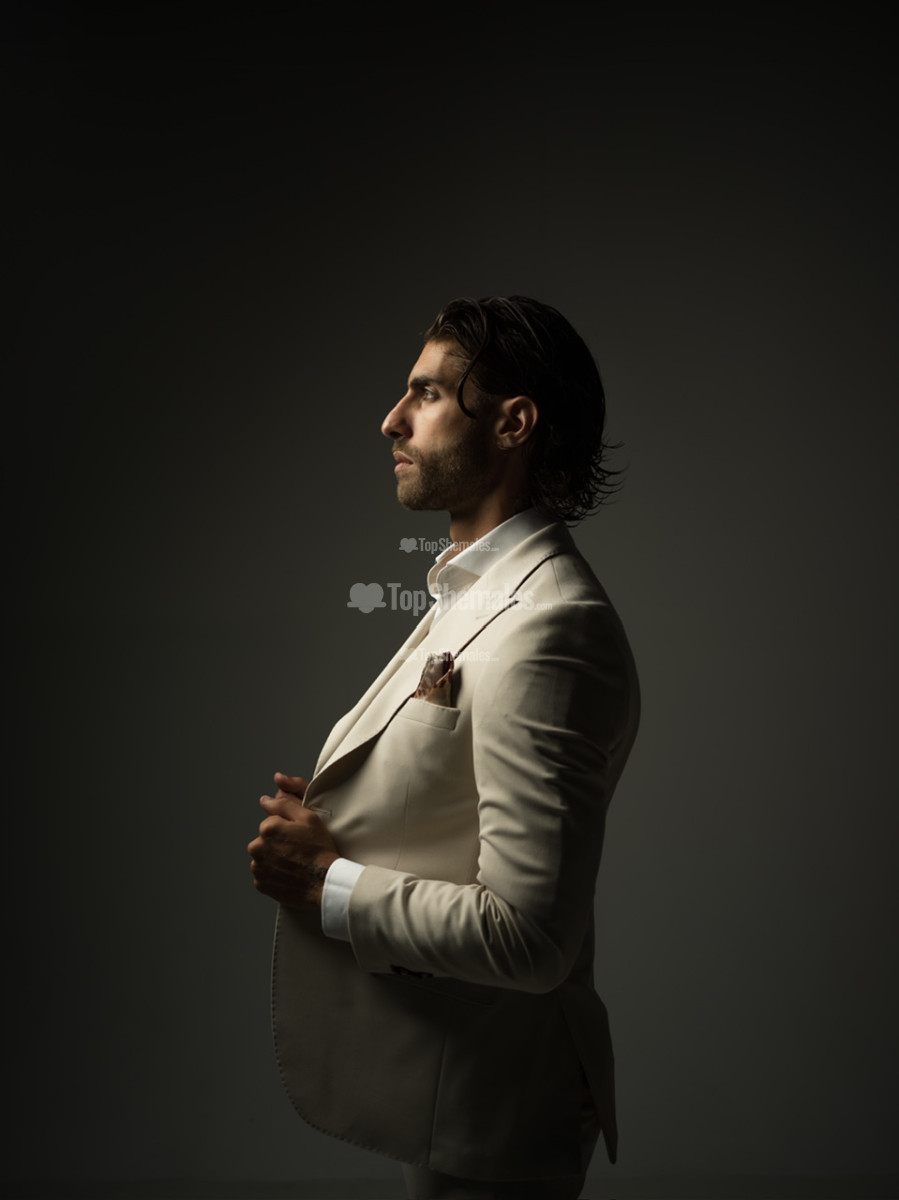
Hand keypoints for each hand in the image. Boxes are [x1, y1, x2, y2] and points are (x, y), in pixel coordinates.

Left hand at [247, 772, 339, 908]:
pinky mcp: (261, 884)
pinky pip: (264, 874)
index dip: (286, 828)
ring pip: (264, 857)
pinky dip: (274, 874)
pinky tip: (289, 873)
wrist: (324, 882)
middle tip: (297, 850)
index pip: (271, 822)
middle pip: (265, 840)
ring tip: (294, 863)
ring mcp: (258, 868)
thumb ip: (284, 805)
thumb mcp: (308, 818)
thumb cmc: (319, 850)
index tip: (298, 836)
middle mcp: (257, 848)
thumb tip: (265, 800)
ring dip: (274, 858)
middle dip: (277, 843)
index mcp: (267, 828)